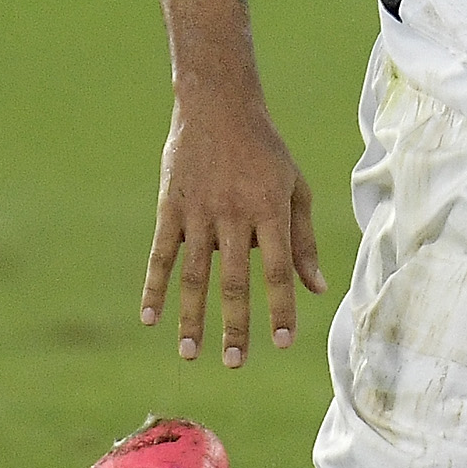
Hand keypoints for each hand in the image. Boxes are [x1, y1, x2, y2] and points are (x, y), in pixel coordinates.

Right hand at [141, 99, 327, 366]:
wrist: (218, 104)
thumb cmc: (265, 149)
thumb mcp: (295, 187)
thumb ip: (304, 239)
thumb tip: (317, 289)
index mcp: (270, 210)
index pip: (278, 270)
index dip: (281, 308)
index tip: (284, 343)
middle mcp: (234, 214)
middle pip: (235, 280)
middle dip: (236, 325)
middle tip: (235, 363)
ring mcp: (199, 211)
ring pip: (195, 274)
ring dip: (192, 317)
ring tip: (191, 353)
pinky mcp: (170, 206)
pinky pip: (160, 254)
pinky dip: (153, 286)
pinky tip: (149, 317)